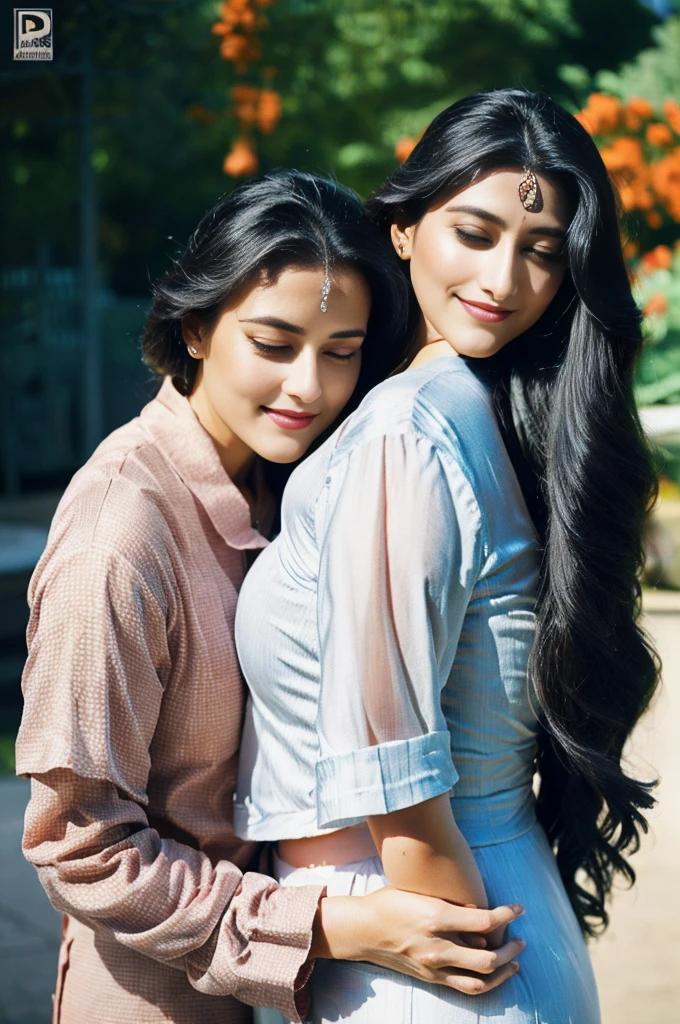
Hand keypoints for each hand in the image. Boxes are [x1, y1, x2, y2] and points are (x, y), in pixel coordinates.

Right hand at [312, 886, 524, 995]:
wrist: (363, 930)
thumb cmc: (390, 902)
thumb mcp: (420, 893)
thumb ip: (450, 904)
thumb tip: (478, 912)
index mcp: (435, 918)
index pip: (483, 922)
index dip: (507, 914)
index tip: (518, 908)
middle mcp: (437, 947)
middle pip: (488, 958)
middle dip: (511, 948)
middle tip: (521, 938)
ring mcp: (434, 967)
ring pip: (480, 980)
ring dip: (504, 970)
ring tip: (516, 960)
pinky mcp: (431, 978)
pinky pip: (465, 987)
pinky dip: (485, 982)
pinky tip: (495, 974)